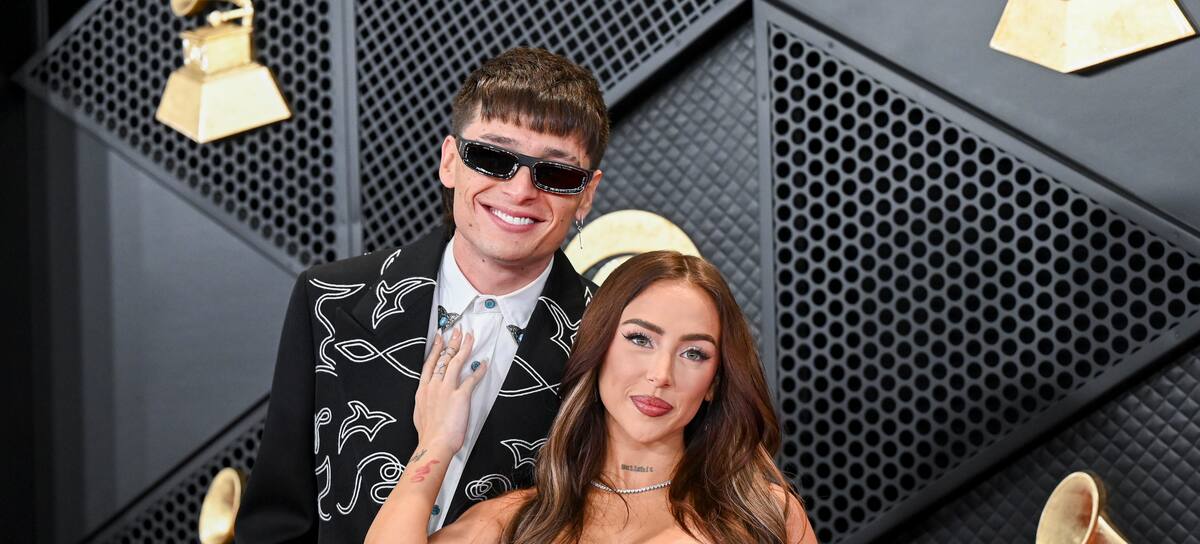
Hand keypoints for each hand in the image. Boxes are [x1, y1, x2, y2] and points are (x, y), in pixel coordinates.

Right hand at [412, 328, 487, 453]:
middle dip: (451, 342)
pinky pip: (471, 379)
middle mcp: (434, 385)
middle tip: (457, 329)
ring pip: (456, 362)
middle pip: (444, 358)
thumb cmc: (428, 434)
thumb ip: (425, 402)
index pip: (430, 363)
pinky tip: (484, 363)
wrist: (434, 444)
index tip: (439, 336)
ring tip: (469, 336)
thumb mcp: (420, 413)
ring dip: (464, 347)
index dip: (436, 348)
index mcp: (423, 390)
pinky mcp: (460, 396)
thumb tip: (428, 399)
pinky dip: (479, 370)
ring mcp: (447, 389)